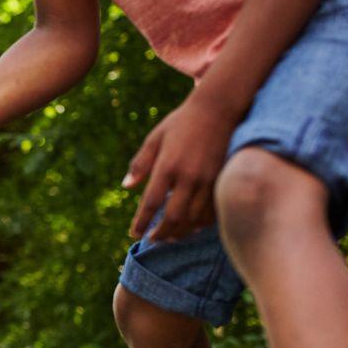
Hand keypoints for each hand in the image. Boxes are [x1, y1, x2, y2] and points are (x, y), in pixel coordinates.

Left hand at [124, 93, 241, 241]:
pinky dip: (200, 224)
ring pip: (194, 219)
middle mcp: (188, 177)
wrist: (218, 108)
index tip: (134, 233)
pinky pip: (211, 212)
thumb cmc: (181, 122)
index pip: (151, 203)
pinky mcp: (222, 180)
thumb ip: (140, 164)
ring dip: (180, 232)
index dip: (141, 222)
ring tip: (170, 236)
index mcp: (167, 166)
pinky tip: (191, 226)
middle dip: (161, 234)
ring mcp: (208, 180)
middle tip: (152, 239)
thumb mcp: (155, 138)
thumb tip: (126, 187)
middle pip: (173, 218)